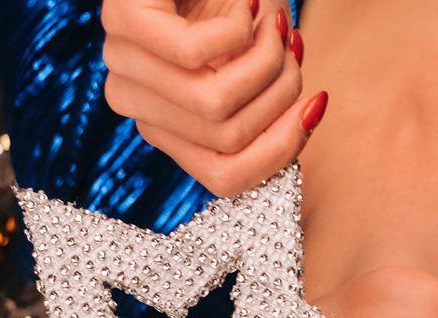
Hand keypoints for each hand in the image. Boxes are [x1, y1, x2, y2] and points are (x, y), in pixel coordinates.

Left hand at [101, 0, 325, 196]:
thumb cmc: (235, 2)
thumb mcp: (261, 64)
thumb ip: (276, 104)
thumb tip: (306, 117)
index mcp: (166, 125)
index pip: (227, 179)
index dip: (284, 150)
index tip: (314, 105)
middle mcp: (136, 102)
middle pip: (229, 141)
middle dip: (283, 95)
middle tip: (293, 46)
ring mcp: (123, 62)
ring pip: (214, 104)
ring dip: (266, 60)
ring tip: (274, 23)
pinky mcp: (123, 20)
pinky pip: (193, 53)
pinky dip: (239, 28)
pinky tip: (245, 4)